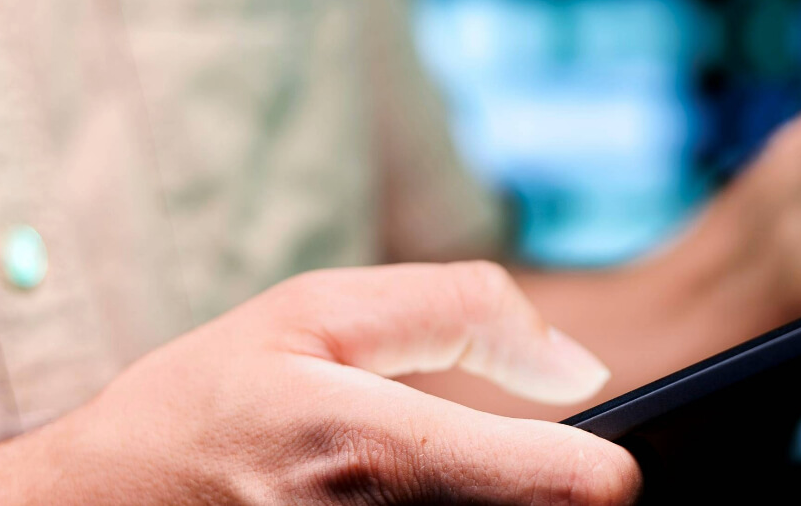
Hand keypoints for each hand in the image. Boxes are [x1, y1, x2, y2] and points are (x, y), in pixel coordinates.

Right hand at [0, 262, 638, 504]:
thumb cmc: (200, 409)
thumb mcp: (314, 313)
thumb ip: (461, 315)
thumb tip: (578, 369)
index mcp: (375, 452)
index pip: (574, 489)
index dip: (600, 468)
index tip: (590, 459)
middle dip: (533, 497)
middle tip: (490, 467)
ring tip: (401, 490)